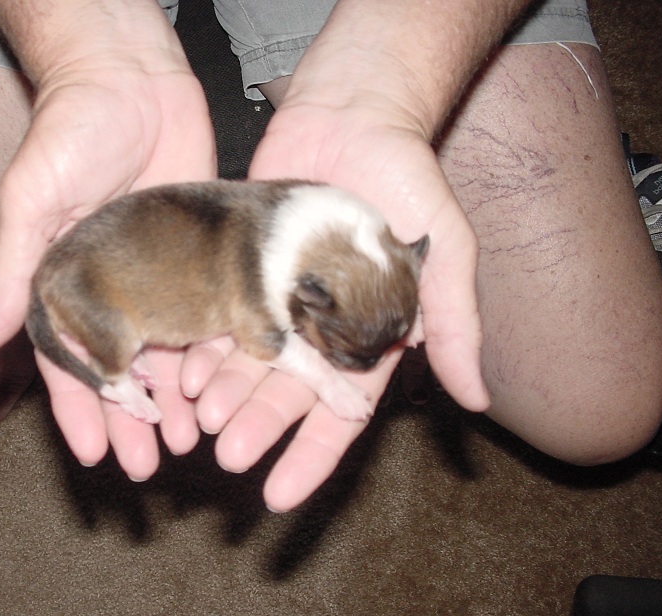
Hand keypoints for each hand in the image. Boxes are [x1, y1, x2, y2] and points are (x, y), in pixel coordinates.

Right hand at [0, 43, 215, 478]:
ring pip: (166, 353)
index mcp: (64, 281)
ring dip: (173, 400)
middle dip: (130, 420)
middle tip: (146, 466)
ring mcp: (158, 275)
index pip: (68, 360)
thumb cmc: (68, 129)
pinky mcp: (200, 255)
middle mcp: (111, 288)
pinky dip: (210, 353)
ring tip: (186, 441)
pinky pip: (207, 313)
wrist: (132, 78)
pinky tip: (220, 386)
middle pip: (121, 370)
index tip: (91, 455)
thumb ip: (15, 270)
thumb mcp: (30, 199)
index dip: (79, 410)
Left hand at [184, 101, 487, 511]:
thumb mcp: (447, 254)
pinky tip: (183, 369)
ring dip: (226, 394)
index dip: (311, 456)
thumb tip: (478, 402)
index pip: (339, 415)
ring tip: (202, 420)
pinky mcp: (243, 269)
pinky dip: (204, 344)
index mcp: (367, 340)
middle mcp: (319, 330)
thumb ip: (455, 326)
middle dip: (259, 426)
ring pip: (246, 362)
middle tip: (228, 455)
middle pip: (285, 395)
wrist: (355, 117)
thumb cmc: (412, 182)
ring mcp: (277, 301)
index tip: (281, 495)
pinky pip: (220, 314)